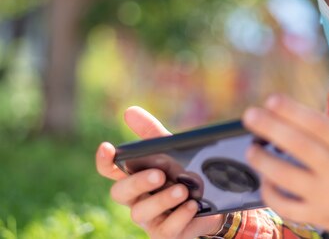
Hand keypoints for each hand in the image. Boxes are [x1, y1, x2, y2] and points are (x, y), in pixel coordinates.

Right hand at [95, 106, 224, 238]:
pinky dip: (179, 216)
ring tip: (182, 189)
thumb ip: (152, 134)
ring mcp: (150, 220)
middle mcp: (136, 200)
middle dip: (138, 183)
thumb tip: (129, 111)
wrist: (213, 204)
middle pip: (120, 193)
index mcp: (134, 177)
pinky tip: (192, 205)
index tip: (107, 147)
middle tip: (159, 174)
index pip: (110, 170)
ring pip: (141, 213)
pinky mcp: (166, 235)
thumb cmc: (184, 175)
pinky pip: (166, 231)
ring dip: (162, 200)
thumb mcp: (172, 152)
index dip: (104, 161)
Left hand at [242, 95, 328, 238]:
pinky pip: (288, 208)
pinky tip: (265, 180)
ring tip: (251, 149)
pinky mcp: (322, 218)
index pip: (318, 124)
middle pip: (299, 146)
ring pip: (287, 178)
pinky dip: (272, 194)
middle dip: (270, 128)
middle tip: (249, 115)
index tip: (271, 99)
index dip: (293, 110)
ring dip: (264, 161)